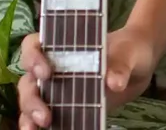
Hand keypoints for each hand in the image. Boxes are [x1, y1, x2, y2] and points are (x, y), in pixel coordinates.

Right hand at [17, 26, 156, 128]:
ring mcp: (56, 90)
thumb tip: (114, 83)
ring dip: (29, 116)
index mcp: (63, 46)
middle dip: (31, 99)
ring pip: (30, 102)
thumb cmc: (128, 50)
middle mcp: (53, 67)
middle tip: (45, 115)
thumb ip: (121, 64)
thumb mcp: (127, 52)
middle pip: (28, 81)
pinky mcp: (64, 108)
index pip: (33, 45)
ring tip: (37, 129)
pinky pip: (42, 119)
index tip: (47, 72)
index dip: (33, 57)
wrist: (137, 67)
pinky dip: (36, 126)